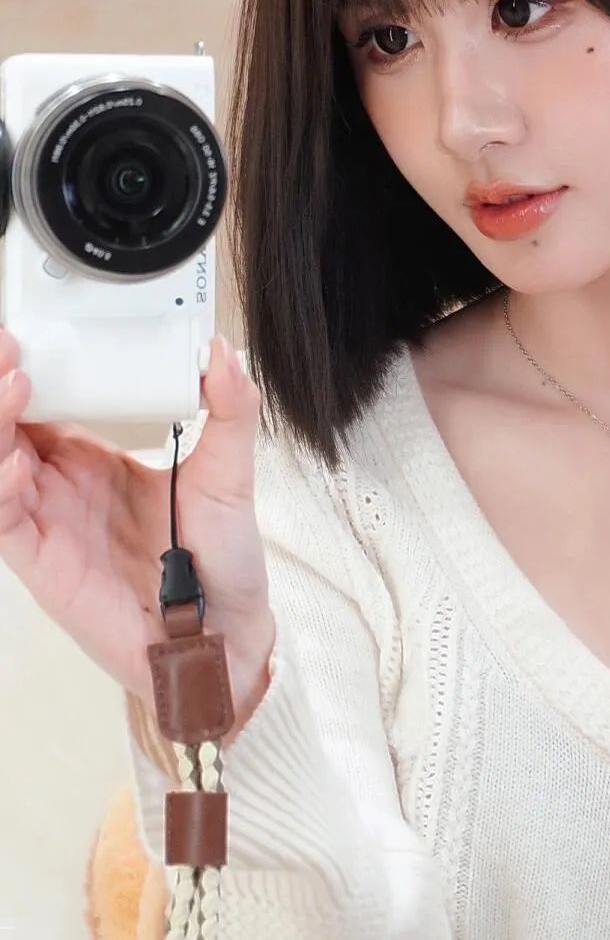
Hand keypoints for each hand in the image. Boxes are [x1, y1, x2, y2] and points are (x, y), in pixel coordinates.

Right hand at [0, 328, 274, 712]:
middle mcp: (64, 486)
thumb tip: (224, 353)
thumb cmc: (221, 560)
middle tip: (10, 348)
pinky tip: (17, 463)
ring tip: (13, 385)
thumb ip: (230, 410)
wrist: (224, 631)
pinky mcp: (43, 562)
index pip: (47, 404)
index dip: (31, 371)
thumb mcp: (230, 473)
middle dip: (3, 386)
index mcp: (96, 459)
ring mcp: (50, 522)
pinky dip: (1, 488)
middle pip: (10, 428)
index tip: (28, 335)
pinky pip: (5, 521)